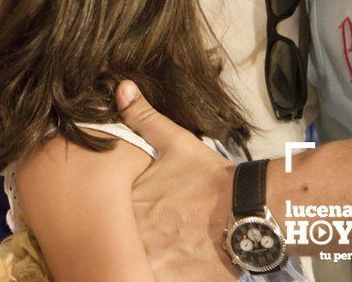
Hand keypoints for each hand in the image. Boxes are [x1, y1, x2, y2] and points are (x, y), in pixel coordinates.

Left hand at [116, 80, 239, 280]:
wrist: (252, 210)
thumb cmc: (211, 178)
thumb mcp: (174, 142)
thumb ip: (143, 118)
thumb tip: (123, 89)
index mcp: (128, 200)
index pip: (98, 210)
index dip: (102, 211)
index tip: (107, 211)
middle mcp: (135, 231)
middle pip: (111, 239)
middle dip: (115, 238)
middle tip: (132, 232)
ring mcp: (151, 259)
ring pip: (127, 264)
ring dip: (131, 259)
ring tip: (147, 248)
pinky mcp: (172, 280)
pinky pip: (150, 279)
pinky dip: (153, 273)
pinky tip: (167, 263)